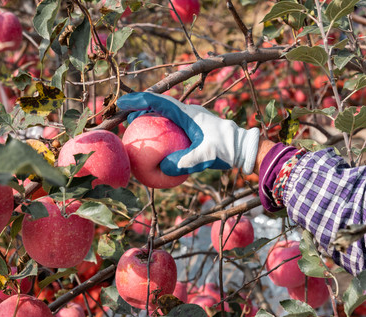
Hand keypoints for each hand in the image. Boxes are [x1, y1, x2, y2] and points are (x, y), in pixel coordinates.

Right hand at [117, 92, 259, 174]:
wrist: (243, 148)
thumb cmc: (226, 149)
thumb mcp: (205, 156)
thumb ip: (184, 162)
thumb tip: (162, 168)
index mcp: (187, 113)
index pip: (158, 101)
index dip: (138, 100)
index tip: (122, 103)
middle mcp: (187, 112)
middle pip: (157, 105)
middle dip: (139, 108)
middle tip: (125, 118)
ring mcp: (190, 119)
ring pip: (163, 114)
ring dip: (149, 117)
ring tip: (136, 128)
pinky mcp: (192, 128)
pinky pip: (171, 126)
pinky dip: (159, 129)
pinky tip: (155, 145)